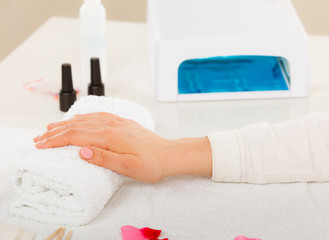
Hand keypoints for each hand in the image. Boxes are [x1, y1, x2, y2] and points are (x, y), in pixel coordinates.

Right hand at [33, 112, 211, 182]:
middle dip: (55, 131)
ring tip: (51, 127)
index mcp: (110, 136)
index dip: (55, 140)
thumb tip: (82, 152)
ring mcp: (117, 122)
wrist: (169, 154)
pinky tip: (79, 119)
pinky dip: (84, 117)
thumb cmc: (151, 164)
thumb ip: (104, 158)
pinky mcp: (122, 122)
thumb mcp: (127, 167)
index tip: (40, 144)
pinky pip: (98, 115)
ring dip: (66, 123)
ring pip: (86, 119)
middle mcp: (112, 125)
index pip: (75, 136)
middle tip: (39, 137)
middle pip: (77, 125)